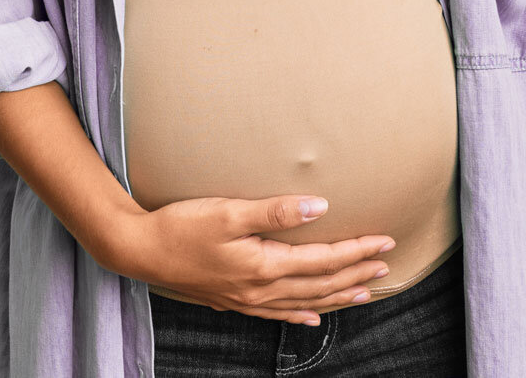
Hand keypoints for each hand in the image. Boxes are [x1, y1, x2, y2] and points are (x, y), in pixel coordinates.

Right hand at [105, 194, 396, 325]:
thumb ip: (274, 212)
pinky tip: (313, 318)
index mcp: (265, 265)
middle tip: (386, 264)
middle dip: (356, 274)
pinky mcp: (234, 301)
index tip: (384, 241)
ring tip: (364, 291)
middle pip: (321, 285)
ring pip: (306, 302)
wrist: (140, 251)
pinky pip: (278, 314)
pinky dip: (301, 315)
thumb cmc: (181, 226)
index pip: (324, 260)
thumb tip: (319, 207)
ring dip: (338, 296)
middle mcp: (261, 289)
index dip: (357, 250)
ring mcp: (248, 299)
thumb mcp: (228, 212)